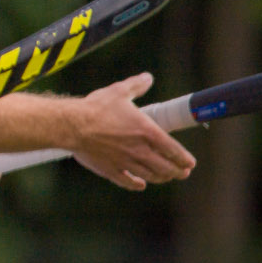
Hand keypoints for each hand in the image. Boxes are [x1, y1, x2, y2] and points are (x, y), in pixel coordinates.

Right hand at [69, 72, 196, 189]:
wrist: (72, 125)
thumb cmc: (96, 108)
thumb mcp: (119, 91)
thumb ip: (136, 85)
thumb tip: (148, 77)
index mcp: (148, 132)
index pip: (174, 151)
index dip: (185, 159)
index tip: (190, 163)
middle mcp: (140, 151)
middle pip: (166, 168)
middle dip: (178, 172)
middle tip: (183, 172)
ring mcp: (125, 162)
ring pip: (150, 176)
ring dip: (161, 178)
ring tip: (165, 177)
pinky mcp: (110, 169)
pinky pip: (127, 182)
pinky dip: (136, 185)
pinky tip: (140, 184)